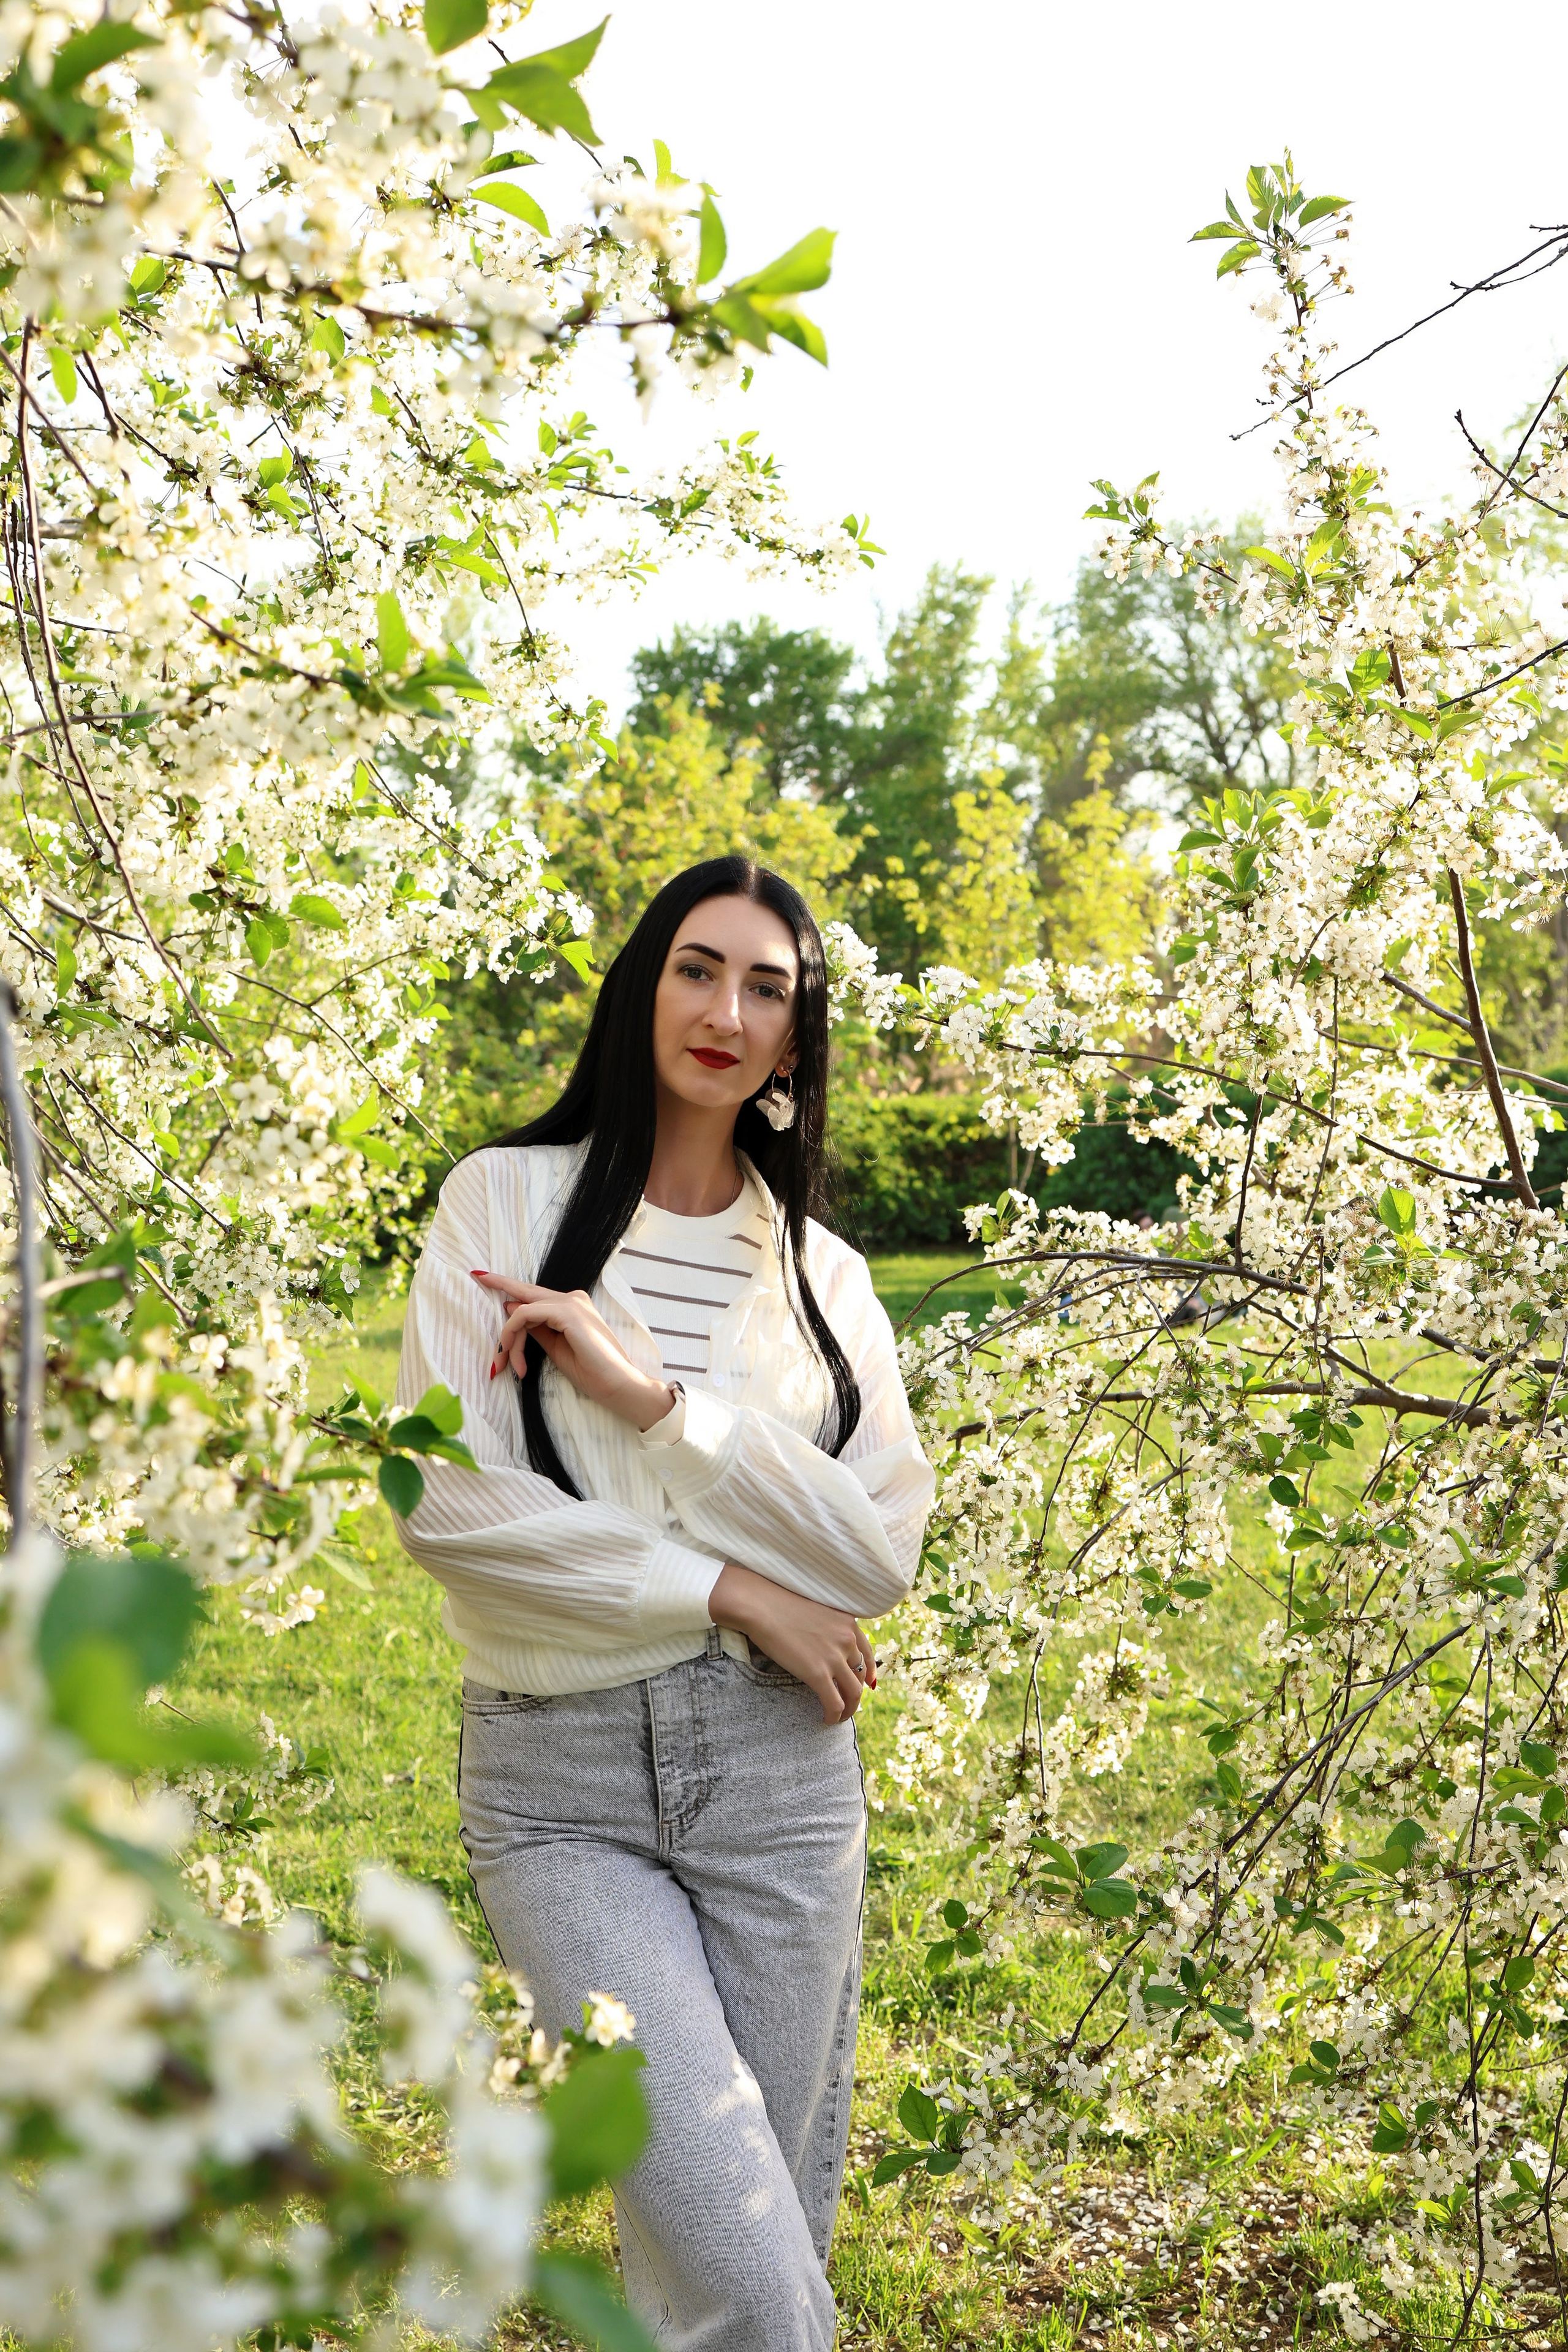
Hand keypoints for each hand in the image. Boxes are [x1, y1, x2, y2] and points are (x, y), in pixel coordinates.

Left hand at [470, 1271, 674, 1432]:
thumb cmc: (592, 1372)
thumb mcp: (556, 1348)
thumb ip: (537, 1328)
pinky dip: (512, 1333)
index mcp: (572, 1306)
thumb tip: (512, 1310)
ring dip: (508, 1338)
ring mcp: (571, 1303)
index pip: (534, 1294)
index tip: (485, 1276)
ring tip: (507, 1364)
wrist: (618, 1385)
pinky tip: (510, 1353)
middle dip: (499, 1289)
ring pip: (522, 1310)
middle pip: (525, 1297)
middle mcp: (572, 1299)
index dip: (509, 1285)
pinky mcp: (567, 1312)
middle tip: (477, 1275)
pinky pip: (526, 1315)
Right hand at [708, 1562, 876, 1724]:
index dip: (869, 1672)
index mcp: (848, 1622)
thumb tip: (823, 1643)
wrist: (761, 1606)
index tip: (867, 1684)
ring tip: (839, 1716)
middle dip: (856, 1691)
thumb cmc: (778, 1604)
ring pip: (853, 1693)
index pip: (867, 1652)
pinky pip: (835, 1703)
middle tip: (847, 1702)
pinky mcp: (818, 1674)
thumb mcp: (815, 1610)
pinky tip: (827, 1720)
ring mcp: (834, 1657)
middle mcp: (847, 1639)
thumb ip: (827, 1626)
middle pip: (860, 1674)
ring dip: (849, 1708)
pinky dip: (834, 1716)